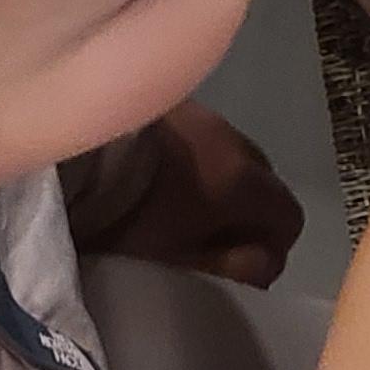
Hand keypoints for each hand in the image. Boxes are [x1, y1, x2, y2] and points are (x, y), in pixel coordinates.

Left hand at [69, 102, 305, 287]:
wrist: (79, 153)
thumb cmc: (130, 214)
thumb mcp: (181, 255)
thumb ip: (233, 264)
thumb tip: (268, 265)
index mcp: (243, 182)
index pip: (289, 216)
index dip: (273, 244)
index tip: (243, 262)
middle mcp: (236, 141)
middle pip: (265, 181)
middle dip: (248, 210)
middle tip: (211, 235)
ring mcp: (208, 116)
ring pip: (235, 154)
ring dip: (222, 179)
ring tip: (184, 201)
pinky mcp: (179, 103)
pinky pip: (207, 136)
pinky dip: (199, 156)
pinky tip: (165, 171)